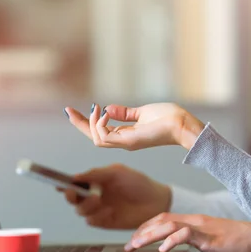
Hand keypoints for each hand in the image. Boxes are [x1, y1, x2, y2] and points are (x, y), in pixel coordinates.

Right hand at [61, 163, 170, 229]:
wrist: (156, 202)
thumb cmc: (139, 184)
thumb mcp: (117, 172)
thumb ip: (96, 173)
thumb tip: (77, 176)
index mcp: (96, 182)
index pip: (76, 183)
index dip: (65, 184)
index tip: (61, 184)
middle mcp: (94, 196)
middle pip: (73, 199)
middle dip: (71, 196)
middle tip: (74, 192)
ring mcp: (99, 210)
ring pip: (80, 211)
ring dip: (86, 205)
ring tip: (98, 199)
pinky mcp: (105, 222)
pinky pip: (92, 221)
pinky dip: (97, 216)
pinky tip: (109, 211)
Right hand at [64, 103, 205, 150]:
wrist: (182, 125)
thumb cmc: (168, 119)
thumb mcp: (142, 113)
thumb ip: (125, 113)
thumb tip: (108, 108)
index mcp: (125, 136)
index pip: (99, 132)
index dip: (85, 122)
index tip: (72, 111)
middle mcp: (122, 142)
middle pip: (93, 137)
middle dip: (79, 124)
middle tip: (68, 110)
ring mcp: (125, 143)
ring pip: (96, 139)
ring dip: (91, 122)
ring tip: (96, 108)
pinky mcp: (129, 141)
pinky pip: (105, 138)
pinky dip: (100, 125)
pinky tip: (103, 113)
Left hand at [125, 213, 250, 251]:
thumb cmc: (237, 241)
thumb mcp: (209, 238)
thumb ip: (193, 239)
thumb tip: (174, 246)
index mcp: (194, 220)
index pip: (163, 218)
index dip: (146, 226)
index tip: (134, 237)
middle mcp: (195, 221)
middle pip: (162, 220)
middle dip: (142, 231)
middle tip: (129, 244)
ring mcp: (203, 228)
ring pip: (169, 225)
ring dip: (150, 235)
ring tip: (137, 245)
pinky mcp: (211, 238)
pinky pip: (187, 235)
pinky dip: (172, 241)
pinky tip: (163, 249)